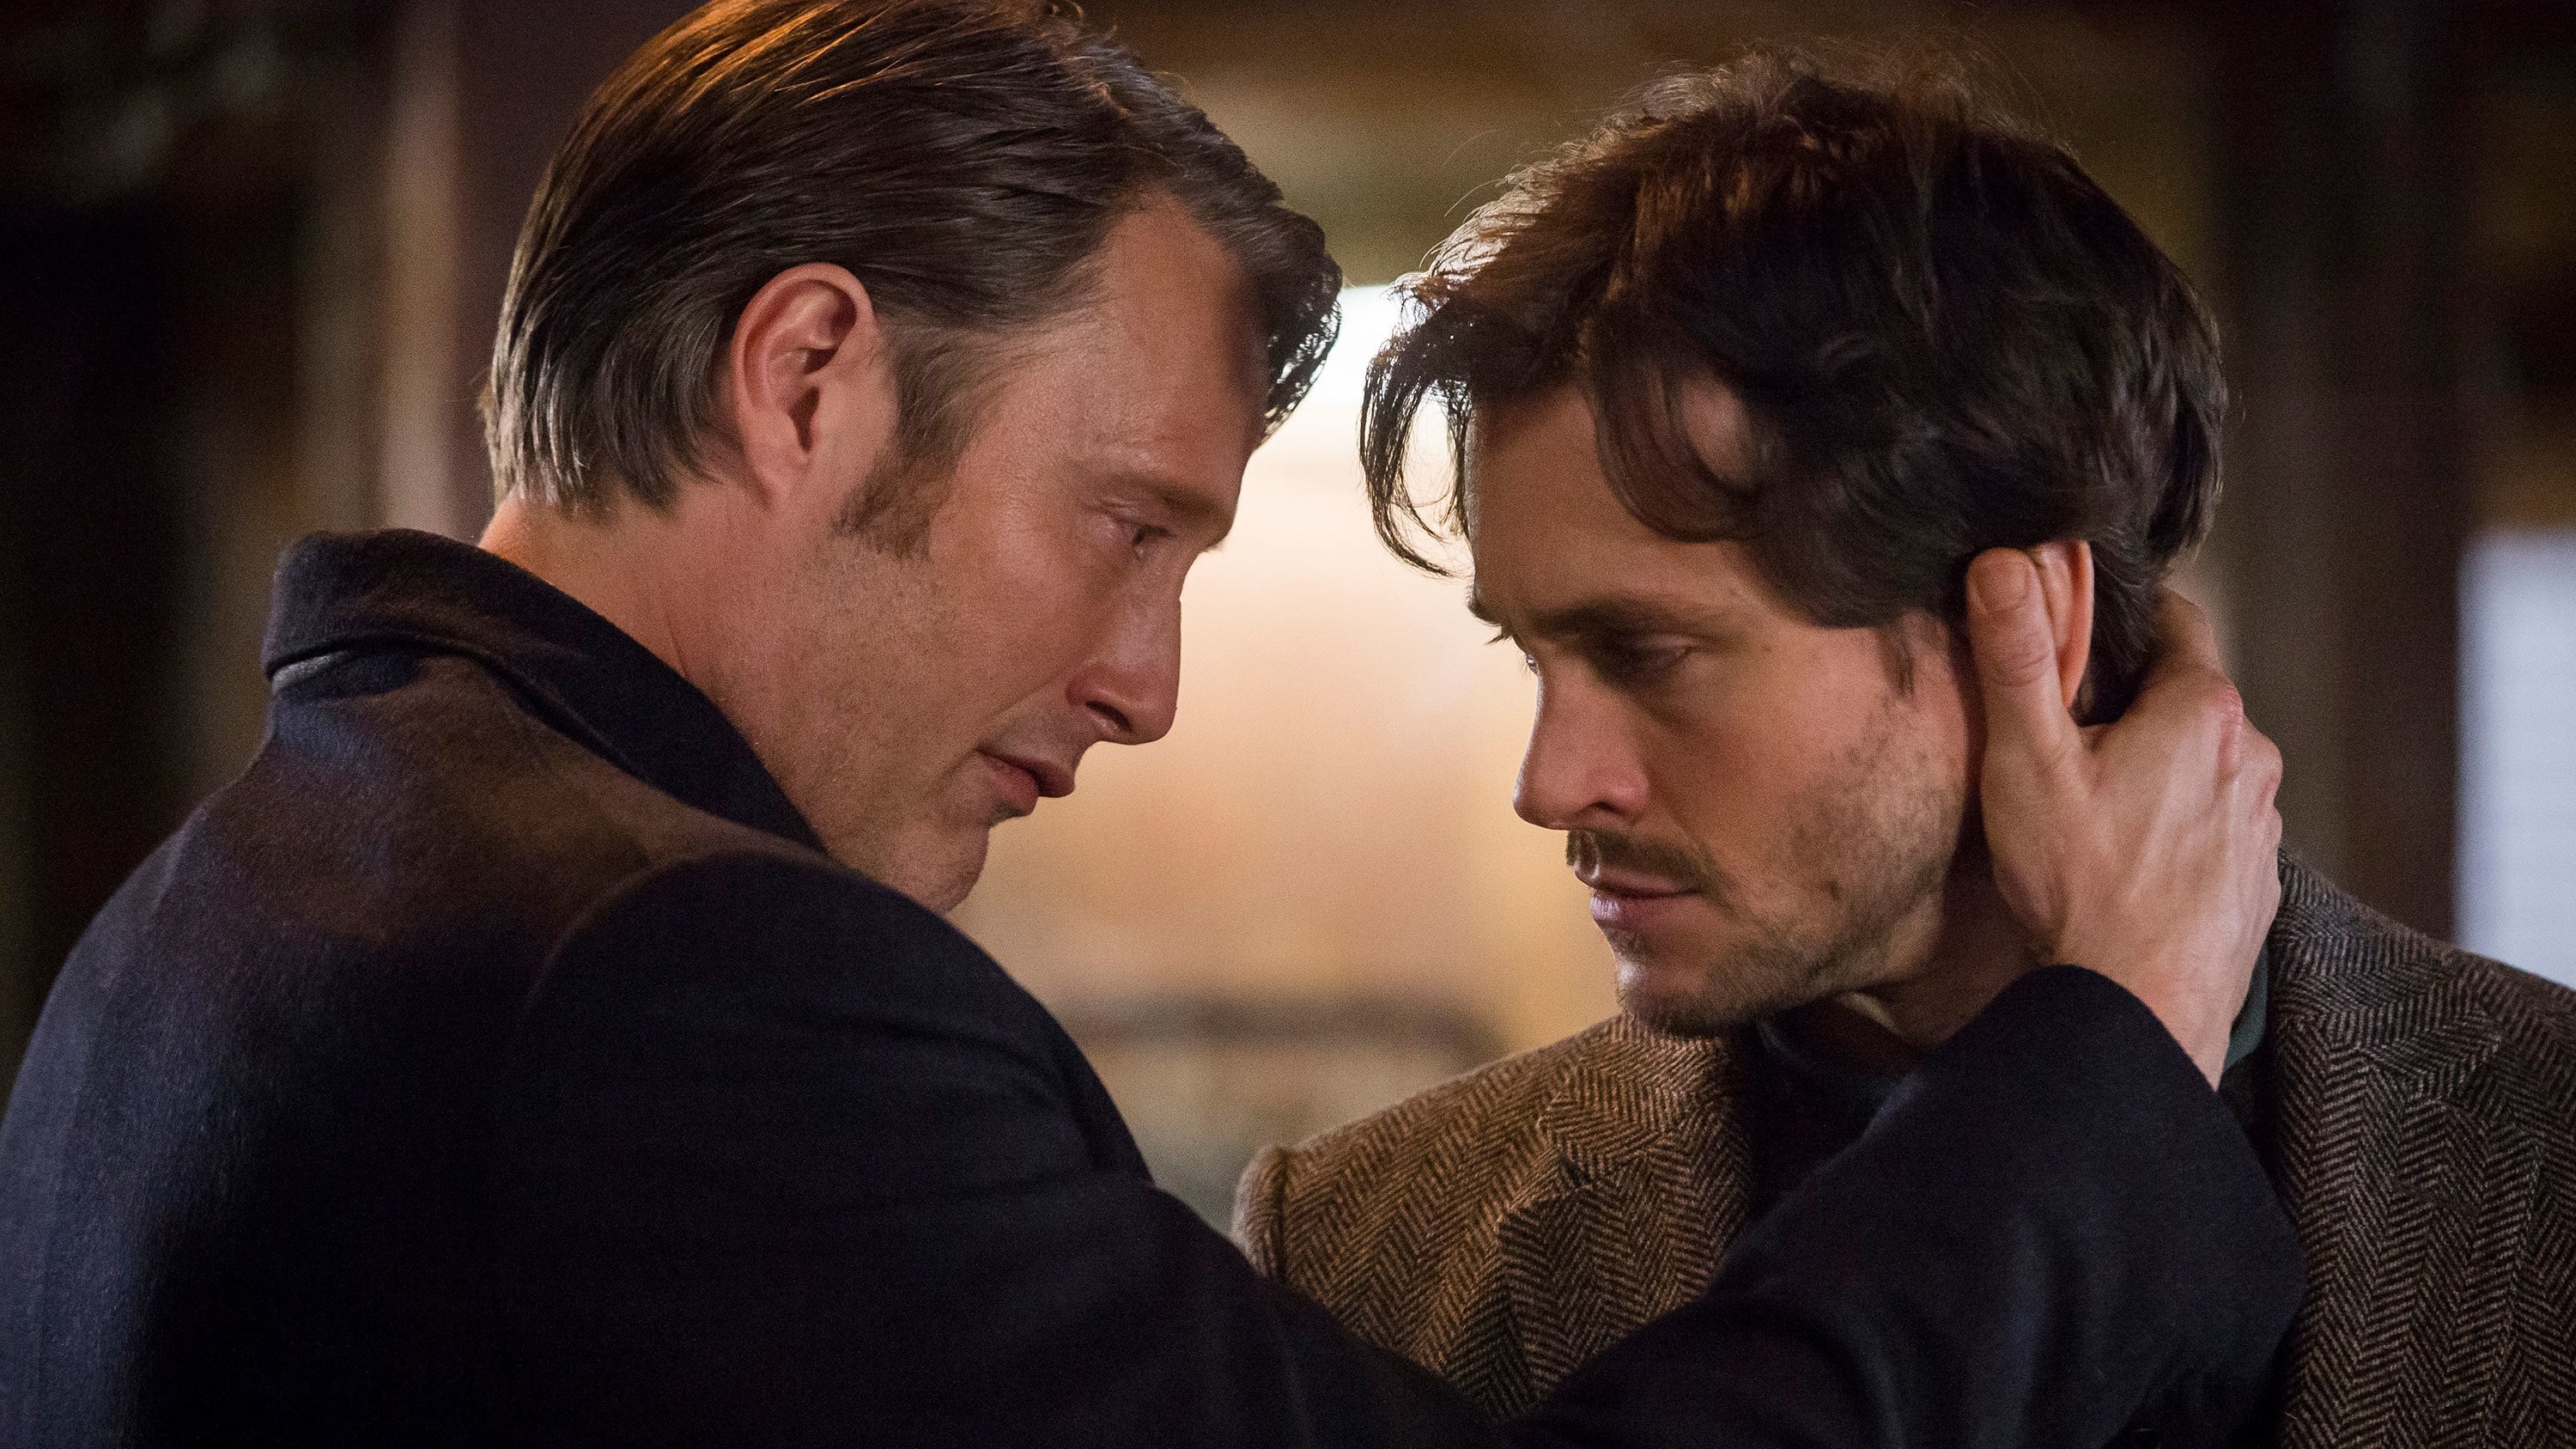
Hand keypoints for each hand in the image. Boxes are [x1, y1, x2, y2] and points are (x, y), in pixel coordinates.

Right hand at [1964, 550, 2283, 1085]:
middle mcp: (2255, 757)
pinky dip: (2179, 830)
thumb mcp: (2028, 759)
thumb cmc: (2079, 884)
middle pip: (2189, 697)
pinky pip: (2217, 828)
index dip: (2121, 617)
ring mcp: (2264, 825)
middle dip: (2133, 701)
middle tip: (2063, 733)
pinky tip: (2127, 865)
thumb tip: (2004, 560)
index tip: (2076, 631)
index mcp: (2203, 711)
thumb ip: (2017, 655)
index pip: (2177, 620)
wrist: (2136, 1012)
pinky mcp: (2258, 883)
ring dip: (2161, 770)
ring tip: (2092, 809)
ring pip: (2207, 766)